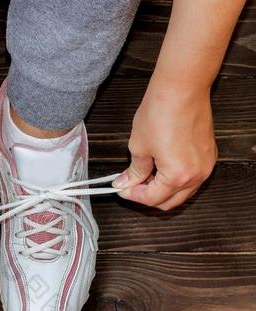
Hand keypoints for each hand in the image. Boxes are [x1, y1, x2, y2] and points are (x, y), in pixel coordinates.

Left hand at [112, 82, 217, 209]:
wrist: (182, 88)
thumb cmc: (160, 113)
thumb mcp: (139, 146)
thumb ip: (134, 171)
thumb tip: (125, 183)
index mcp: (177, 176)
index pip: (152, 198)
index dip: (133, 196)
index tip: (121, 189)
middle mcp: (197, 175)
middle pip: (170, 201)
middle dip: (148, 197)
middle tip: (131, 186)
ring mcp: (206, 165)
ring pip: (182, 192)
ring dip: (163, 189)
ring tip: (144, 176)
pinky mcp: (209, 155)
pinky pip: (192, 178)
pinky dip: (176, 179)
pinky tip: (160, 168)